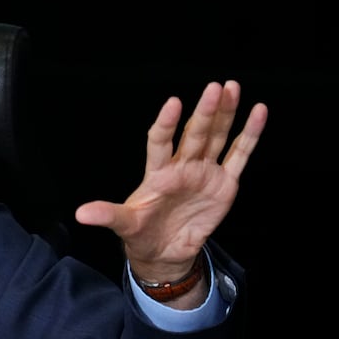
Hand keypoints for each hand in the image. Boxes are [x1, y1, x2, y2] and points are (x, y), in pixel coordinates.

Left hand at [74, 79, 266, 284]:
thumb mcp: (124, 224)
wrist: (165, 252)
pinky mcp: (224, 183)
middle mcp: (182, 166)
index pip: (160, 141)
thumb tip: (80, 214)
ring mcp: (205, 171)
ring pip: (217, 136)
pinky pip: (239, 155)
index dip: (166, 124)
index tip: (173, 103)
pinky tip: (258, 111)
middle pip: (195, 133)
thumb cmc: (142, 233)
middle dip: (205, 112)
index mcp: (157, 172)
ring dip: (226, 113)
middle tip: (214, 87)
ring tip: (232, 87)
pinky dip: (250, 134)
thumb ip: (108, 215)